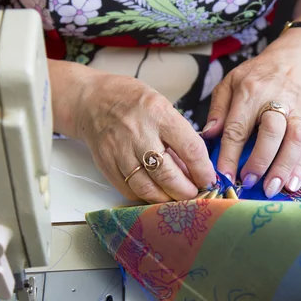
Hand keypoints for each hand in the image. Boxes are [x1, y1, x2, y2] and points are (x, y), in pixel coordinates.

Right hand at [52, 62, 215, 202]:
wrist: (91, 101)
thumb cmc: (132, 101)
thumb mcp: (162, 106)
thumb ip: (179, 136)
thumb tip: (196, 169)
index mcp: (159, 114)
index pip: (190, 148)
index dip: (203, 170)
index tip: (209, 180)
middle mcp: (139, 133)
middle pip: (168, 175)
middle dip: (186, 191)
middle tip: (194, 194)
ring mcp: (120, 151)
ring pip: (148, 189)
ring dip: (167, 199)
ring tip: (176, 197)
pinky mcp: (107, 165)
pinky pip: (130, 191)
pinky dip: (146, 196)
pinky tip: (155, 192)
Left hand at [202, 29, 300, 197]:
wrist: (294, 60)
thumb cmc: (256, 76)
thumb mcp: (230, 83)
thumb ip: (218, 109)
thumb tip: (208, 136)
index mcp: (251, 92)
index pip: (238, 127)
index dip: (230, 154)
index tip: (222, 175)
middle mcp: (276, 101)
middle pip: (271, 132)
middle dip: (260, 160)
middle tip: (248, 182)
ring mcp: (296, 111)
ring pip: (295, 140)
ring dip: (284, 167)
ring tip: (273, 189)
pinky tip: (293, 184)